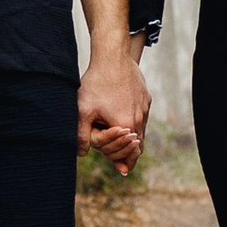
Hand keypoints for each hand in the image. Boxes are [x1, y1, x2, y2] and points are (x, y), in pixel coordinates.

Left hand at [78, 42, 150, 172]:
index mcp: (126, 126)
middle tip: (121, 161)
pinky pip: (142, 117)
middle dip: (128, 154)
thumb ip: (82, 135)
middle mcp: (140, 119)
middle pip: (138, 147)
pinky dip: (134, 124)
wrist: (113, 57)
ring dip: (132, 140)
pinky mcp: (146, 99)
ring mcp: (145, 108)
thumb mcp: (83, 111)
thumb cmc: (96, 84)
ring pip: (141, 132)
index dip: (122, 162)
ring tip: (121, 143)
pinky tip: (123, 121)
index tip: (120, 169)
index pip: (130, 155)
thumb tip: (81, 154)